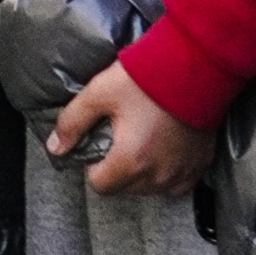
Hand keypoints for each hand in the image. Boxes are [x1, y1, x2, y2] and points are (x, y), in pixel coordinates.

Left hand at [45, 61, 209, 198]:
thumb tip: (56, 147)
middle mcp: (158, 176)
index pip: (100, 185)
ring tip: (141, 138)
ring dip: (142, 172)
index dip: (93, 165)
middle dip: (116, 168)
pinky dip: (167, 172)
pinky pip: (177, 184)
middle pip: (125, 187)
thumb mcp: (100, 92)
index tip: (98, 143)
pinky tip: (163, 148)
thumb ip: (73, 122)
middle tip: (119, 136)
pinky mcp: (200, 166)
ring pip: (150, 188)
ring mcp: (182, 173)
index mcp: (131, 161)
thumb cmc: (147, 78)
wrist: (197, 67)